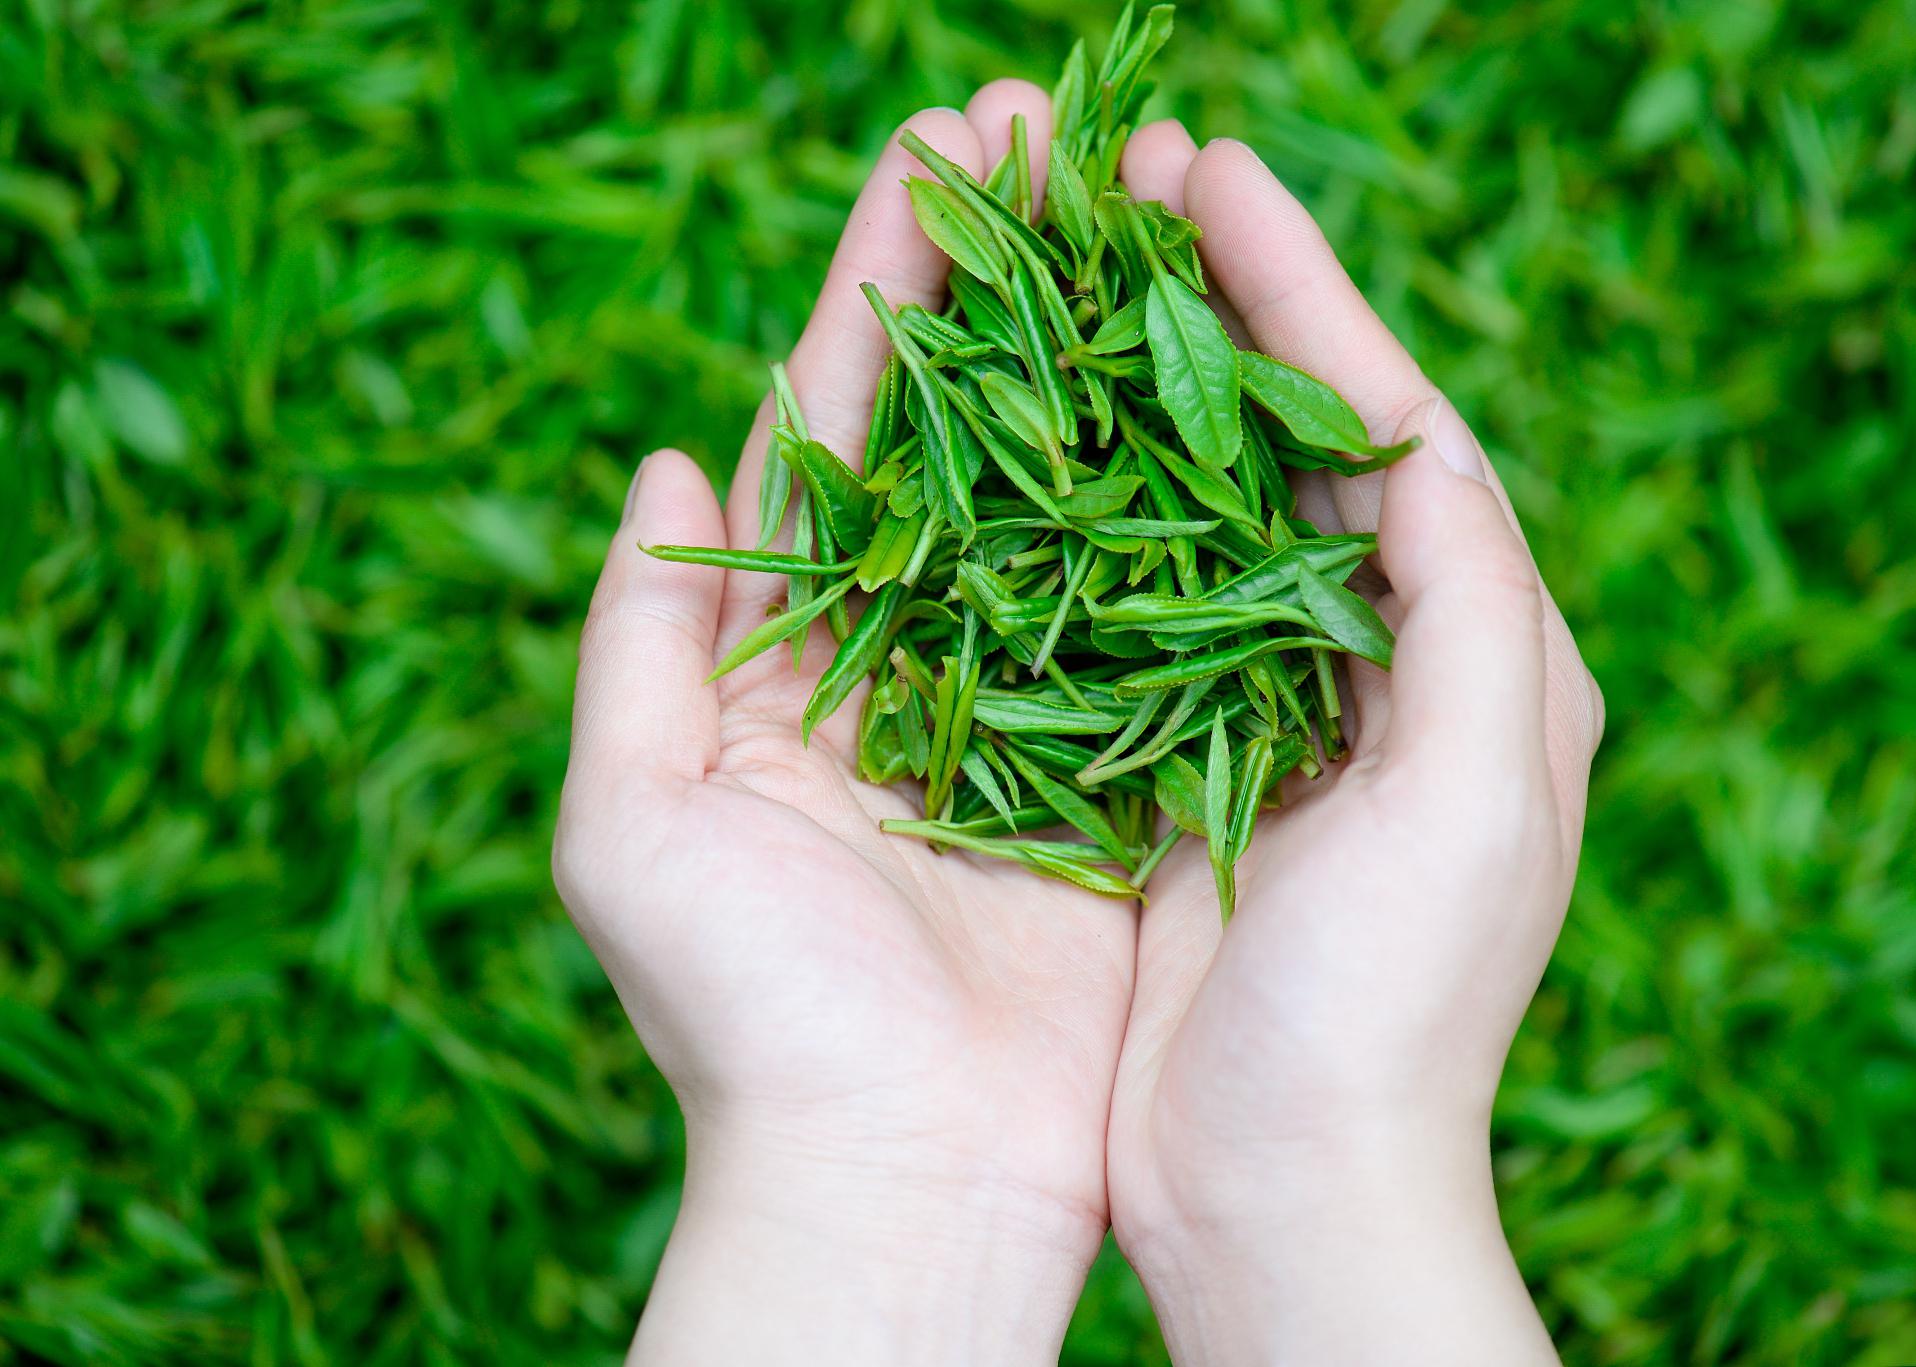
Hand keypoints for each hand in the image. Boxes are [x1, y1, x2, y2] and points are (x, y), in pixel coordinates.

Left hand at [551, 83, 1133, 1365]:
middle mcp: (925, 654)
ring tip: (1148, 213)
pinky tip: (1232, 392)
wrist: (899, 1183)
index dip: (888, 283)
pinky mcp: (1136, 768)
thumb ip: (639, 641)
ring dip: (1107, 354)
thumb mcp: (634, 825)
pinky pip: (1169, 615)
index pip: (846, 423)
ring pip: (1081, 494)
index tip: (937, 145)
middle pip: (972, 430)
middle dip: (1008, 278)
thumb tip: (667, 463)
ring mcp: (1039, 703)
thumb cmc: (744, 1023)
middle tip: (1052, 127)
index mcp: (797, 651)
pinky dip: (1194, 507)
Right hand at [1102, 130, 1603, 1363]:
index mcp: (1479, 654)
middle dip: (1216, 302)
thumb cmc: (1395, 1016)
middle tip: (1126, 179)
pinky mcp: (1180, 769)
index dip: (1300, 287)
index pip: (1387, 425)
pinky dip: (1080, 512)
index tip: (1204, 173)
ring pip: (1204, 504)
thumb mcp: (1479, 805)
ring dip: (1140, 385)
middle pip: (1293, 441)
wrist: (1290, 1191)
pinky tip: (1018, 445)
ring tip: (1067, 272)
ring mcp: (1276, 713)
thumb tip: (1425, 443)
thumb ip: (1477, 610)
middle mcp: (1386, 665)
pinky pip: (1129, 604)